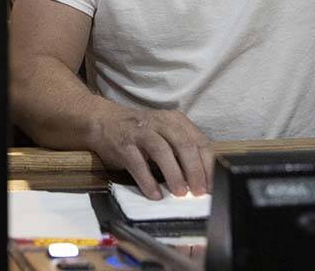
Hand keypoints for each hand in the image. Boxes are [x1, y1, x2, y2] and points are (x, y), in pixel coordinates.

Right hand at [89, 106, 213, 199]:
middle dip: (194, 171)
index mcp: (175, 121)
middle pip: (184, 145)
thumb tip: (202, 178)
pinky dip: (148, 180)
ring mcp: (140, 131)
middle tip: (199, 192)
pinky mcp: (123, 143)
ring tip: (180, 193)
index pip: (199, 141)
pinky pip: (137, 163)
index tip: (212, 185)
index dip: (208, 165)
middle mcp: (160, 122)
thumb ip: (182, 149)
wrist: (103, 120)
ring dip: (174, 174)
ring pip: (162, 150)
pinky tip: (155, 193)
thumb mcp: (164, 132)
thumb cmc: (139, 131)